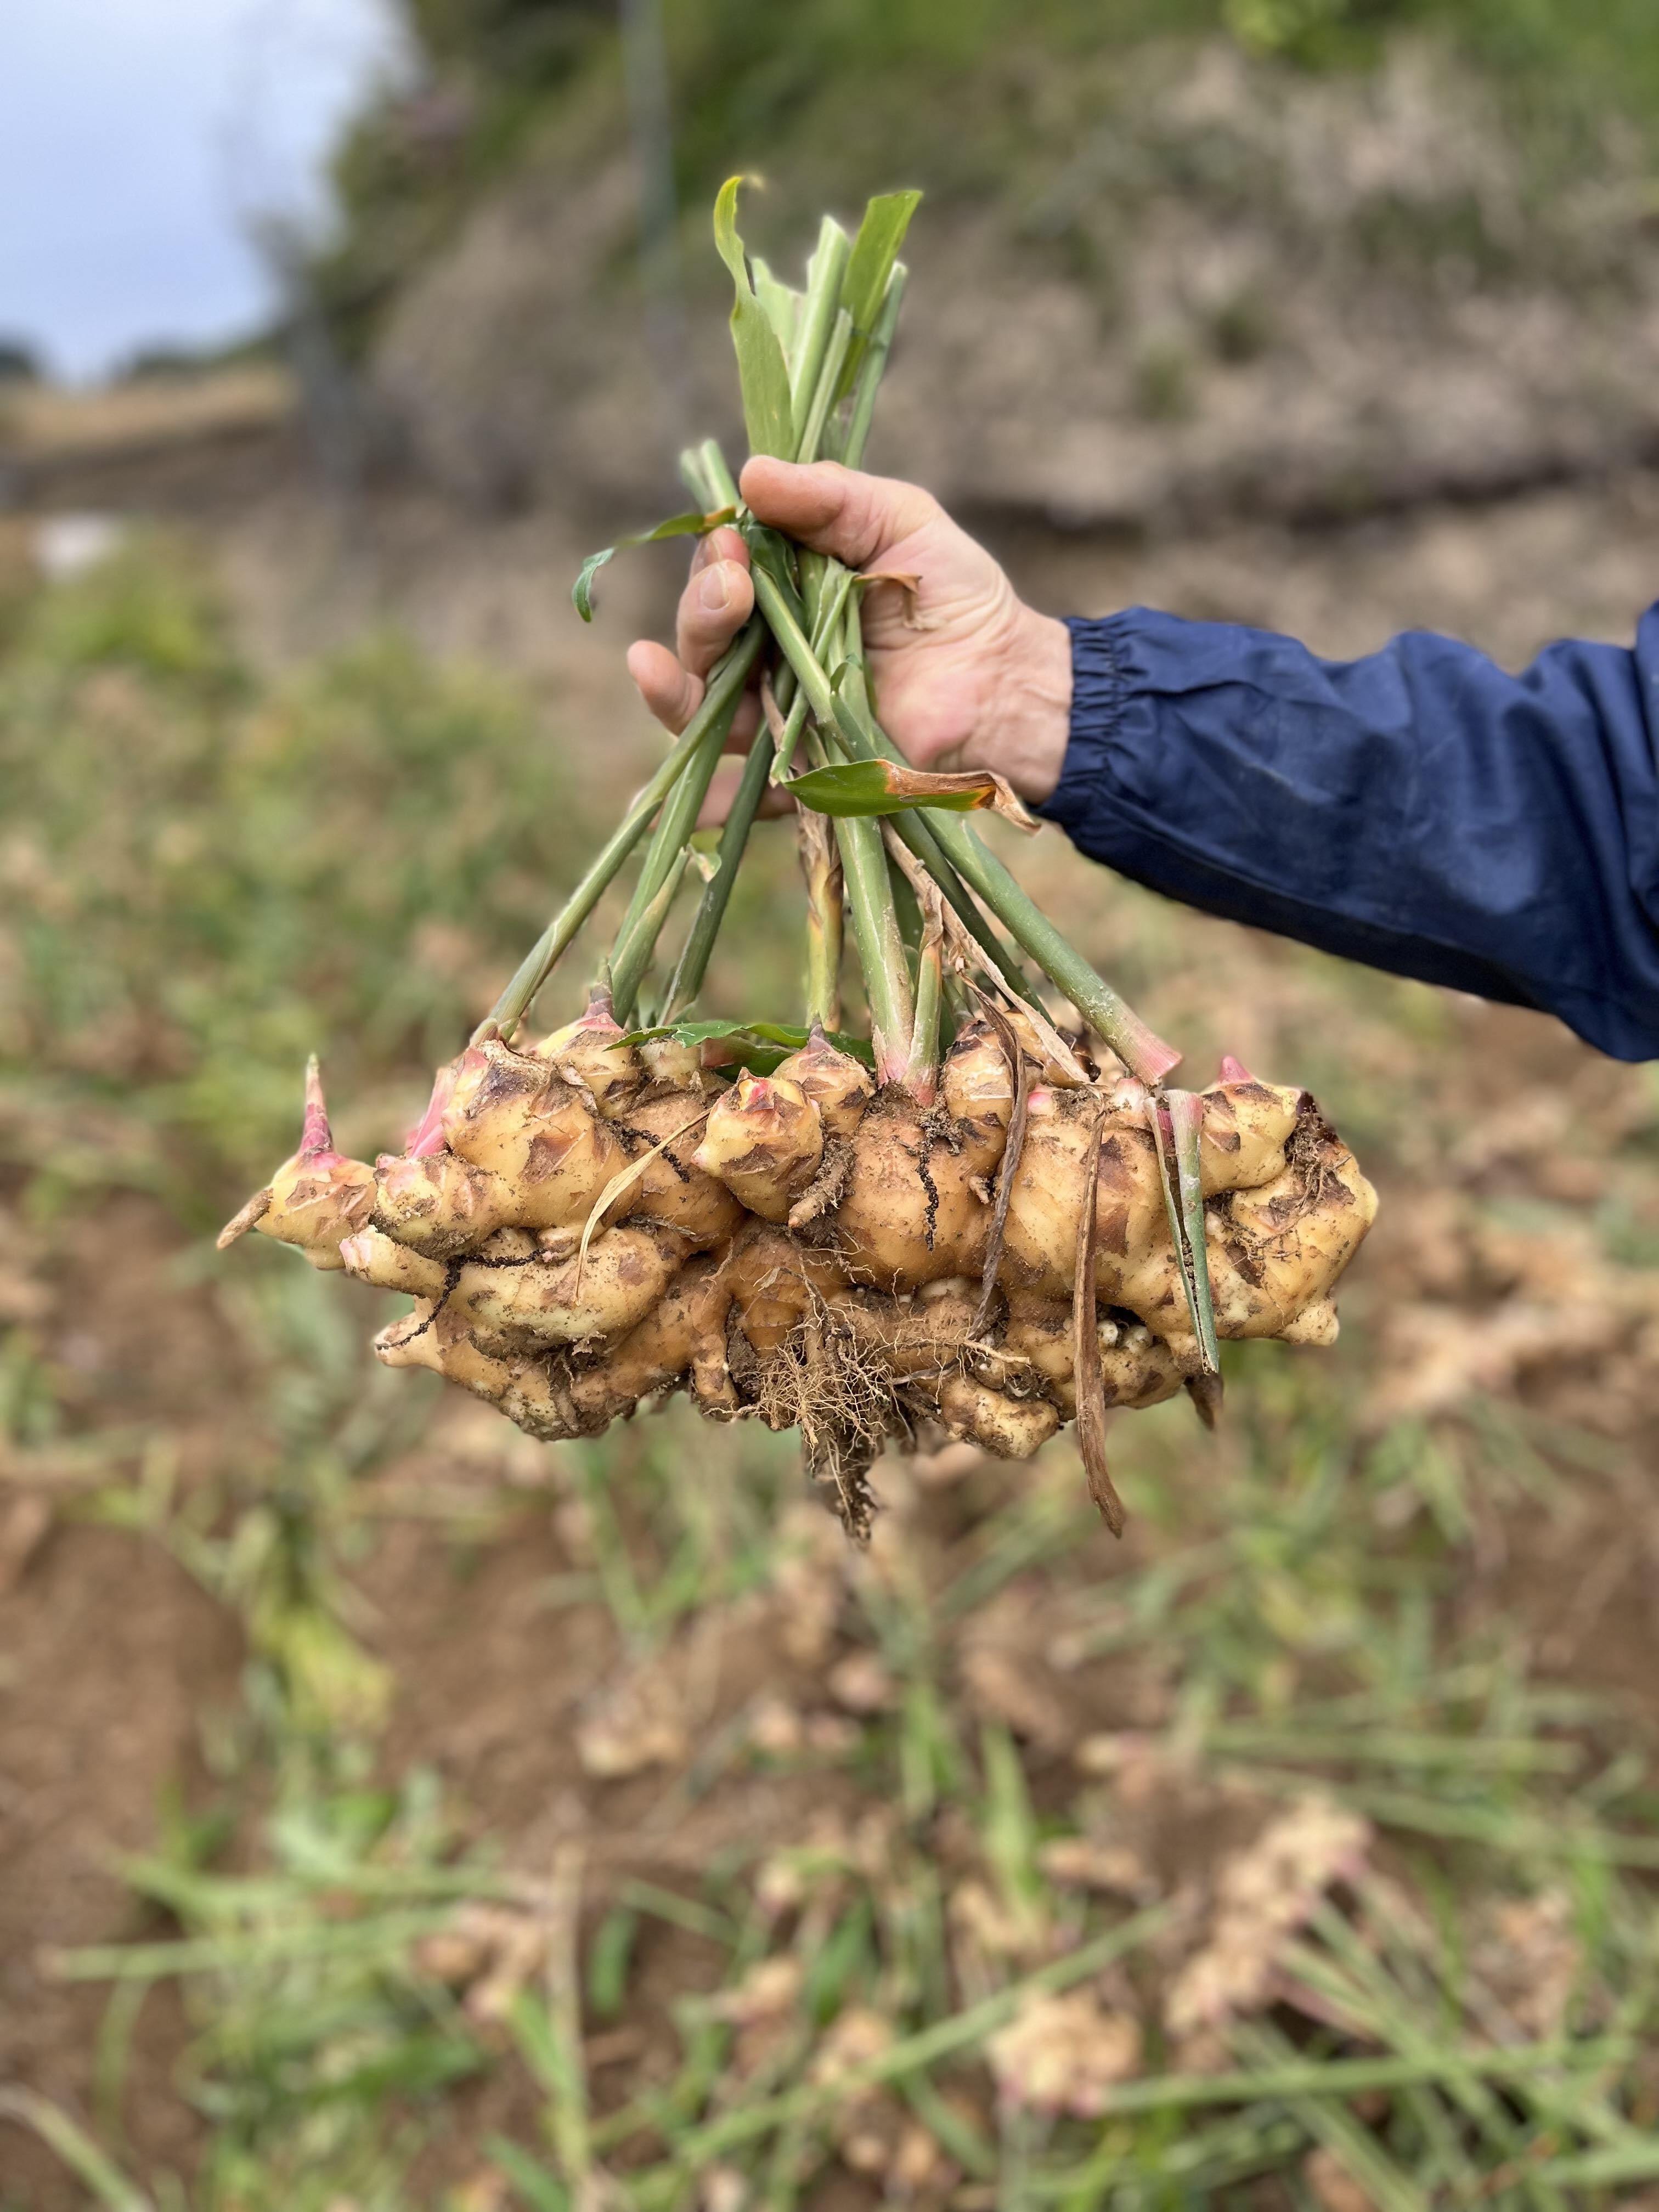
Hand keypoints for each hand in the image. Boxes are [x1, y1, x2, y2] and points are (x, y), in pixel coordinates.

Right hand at [625, 458, 1072, 822]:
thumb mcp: (898, 520)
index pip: (719, 573)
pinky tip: (662, 798)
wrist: (1006, 682)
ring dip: (674, 689)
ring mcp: (778, 718)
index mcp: (781, 594)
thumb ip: (830, 495)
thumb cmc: (954, 595)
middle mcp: (766, 655)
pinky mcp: (801, 775)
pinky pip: (741, 792)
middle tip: (730, 589)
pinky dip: (699, 800)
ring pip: (701, 709)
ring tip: (655, 666)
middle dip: (700, 612)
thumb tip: (752, 474)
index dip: (714, 559)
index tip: (733, 542)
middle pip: (701, 639)